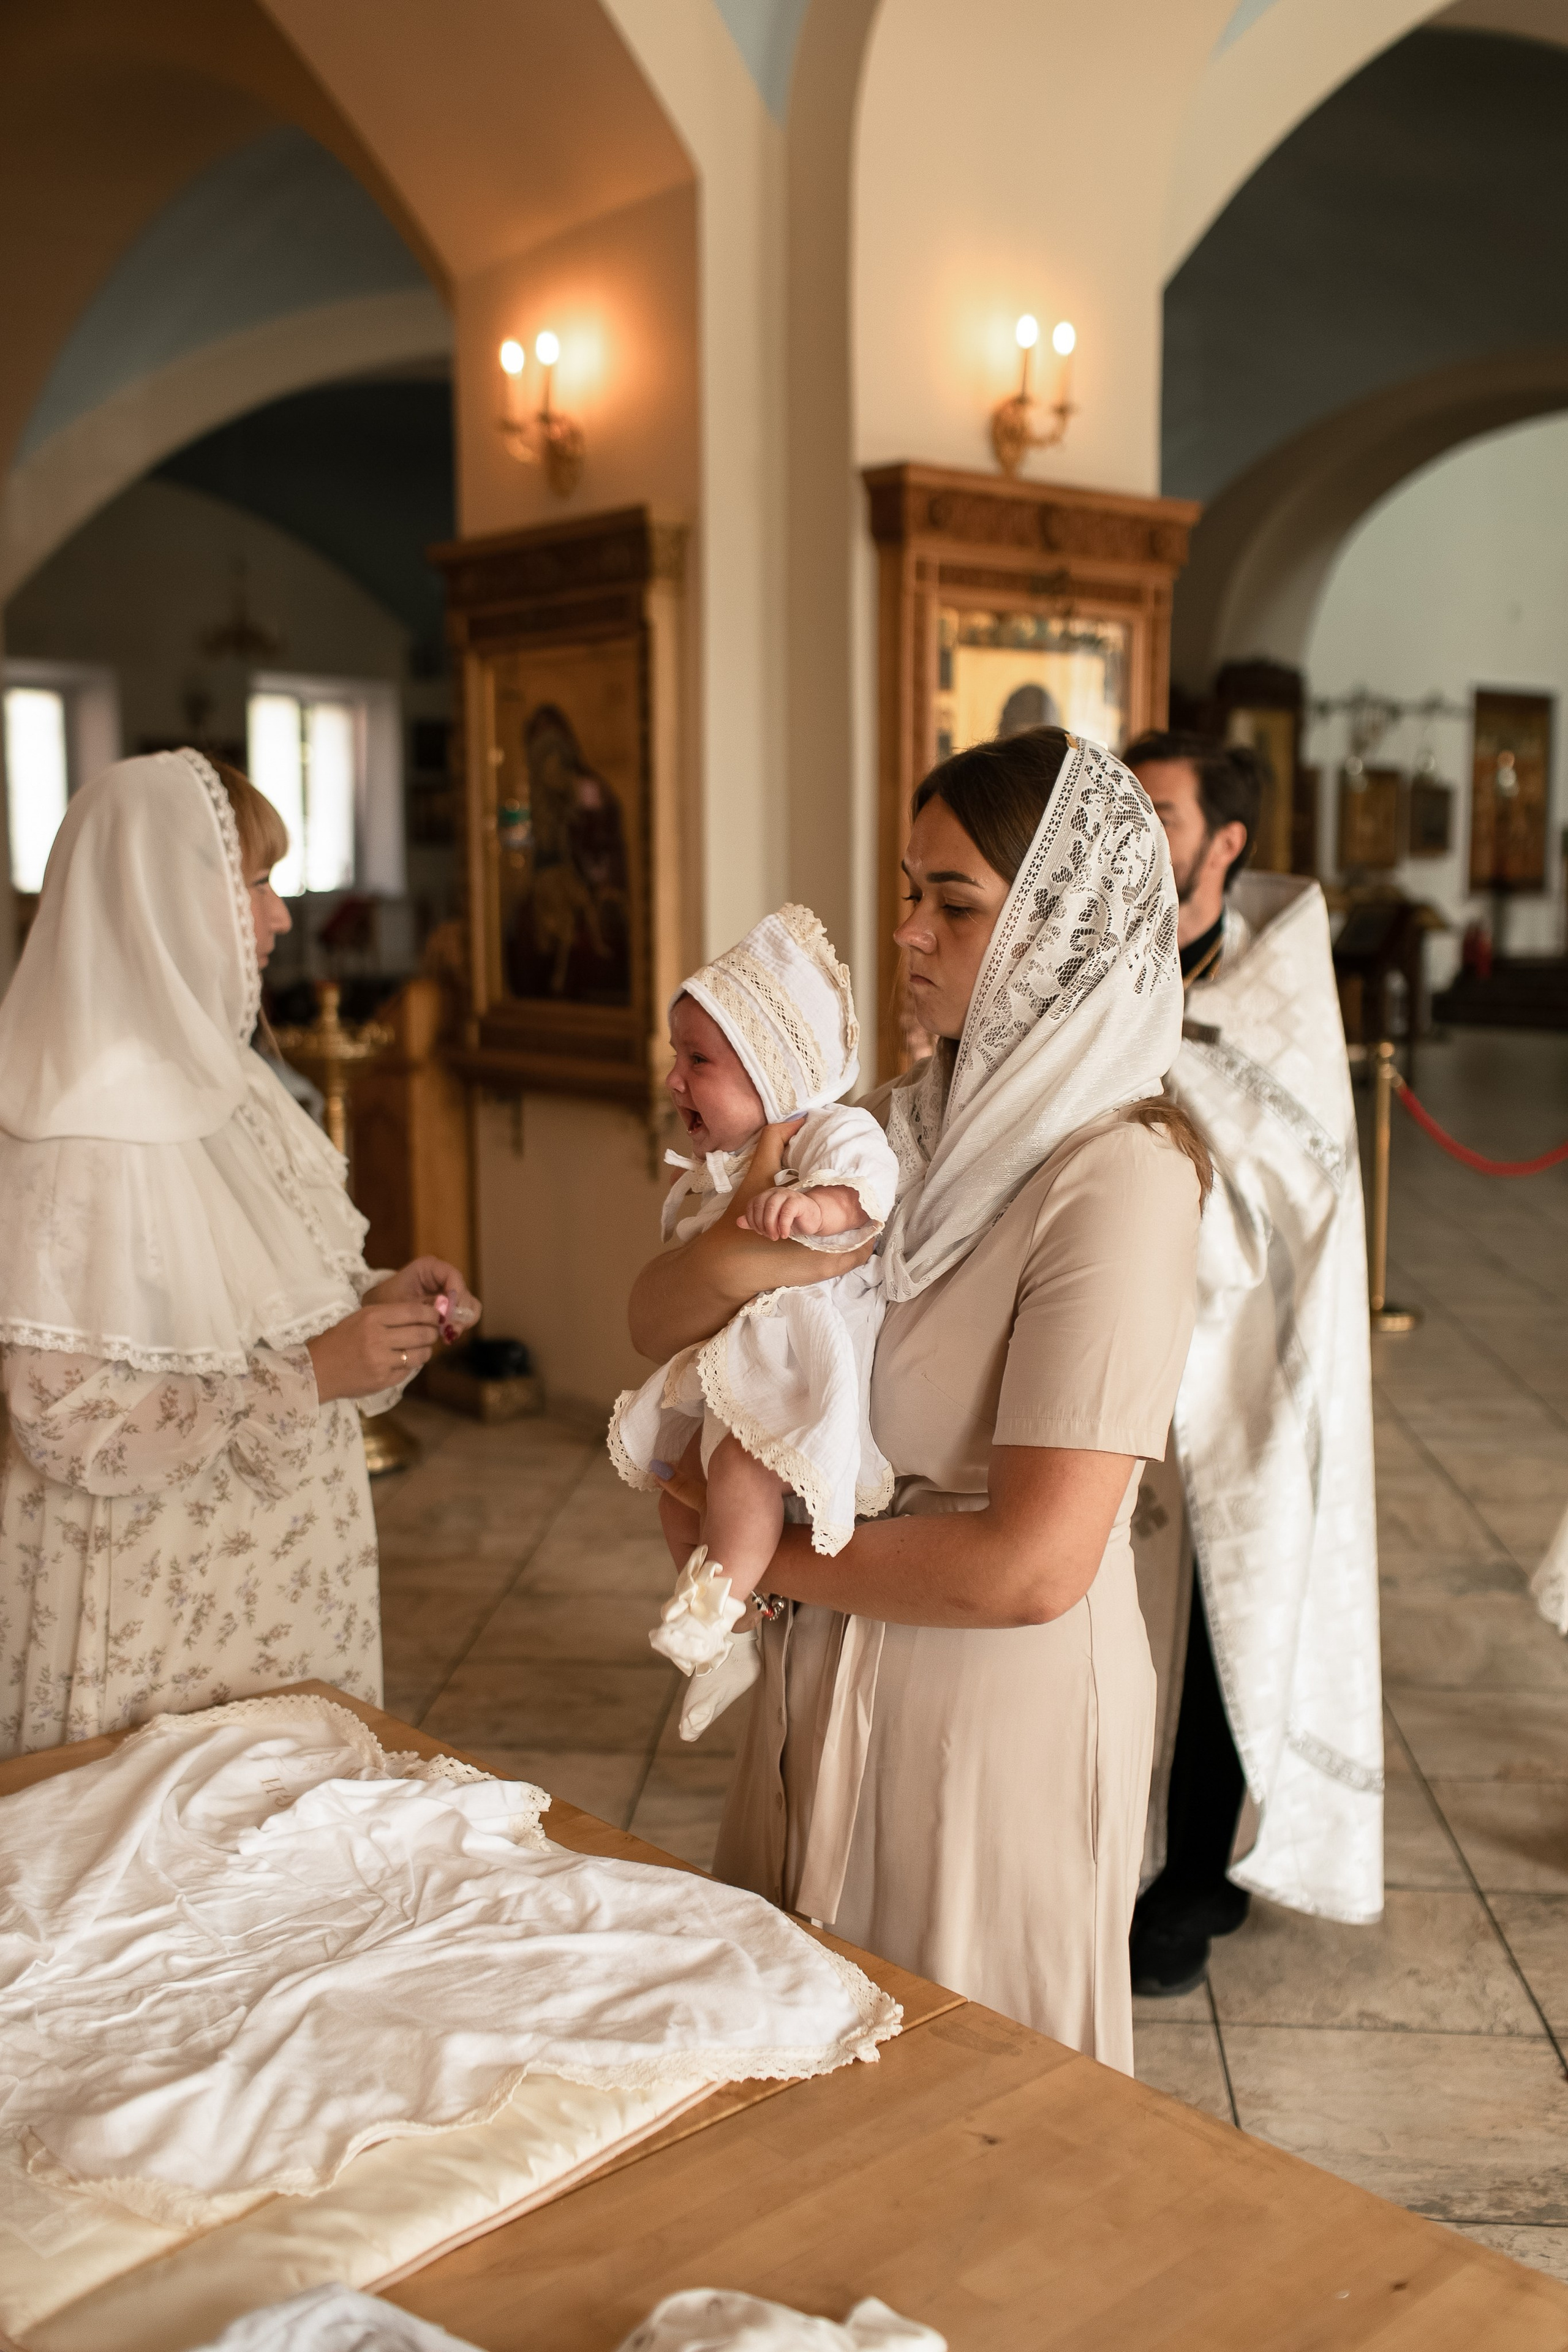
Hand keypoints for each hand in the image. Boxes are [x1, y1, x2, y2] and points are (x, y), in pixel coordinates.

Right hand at [306, 1300, 441, 1403]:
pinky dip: (411, 1365)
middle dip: (432, 1332)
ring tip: (423, 1348)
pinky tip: (406, 1361)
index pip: (414, 1312)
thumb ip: (389, 1315)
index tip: (436, 1316)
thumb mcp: (360, 1318)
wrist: (317, 1370)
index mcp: (372, 1317)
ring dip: (426, 1350)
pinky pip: (408, 1370)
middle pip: (421, 1333)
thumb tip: (423, 1314)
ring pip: (420, 1354)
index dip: (431, 1314)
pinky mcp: (383, 1380)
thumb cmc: (339, 1340)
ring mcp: (381, 1361)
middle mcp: (378, 1338)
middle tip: (433, 1332)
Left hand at [364, 1256, 480, 1344]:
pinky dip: (458, 1325)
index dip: (457, 1294)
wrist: (378, 1311)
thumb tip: (447, 1321)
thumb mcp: (402, 1306)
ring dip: (462, 1320)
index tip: (451, 1313)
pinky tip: (447, 1336)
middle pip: (464, 1291)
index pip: (452, 1275)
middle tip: (451, 1329)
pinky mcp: (450, 1306)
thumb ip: (425, 1311)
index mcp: (429, 1267)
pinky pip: (463, 1315)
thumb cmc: (385, 1302)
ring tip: (449, 1335)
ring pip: (469, 1304)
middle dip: (461, 1312)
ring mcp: (448, 1292)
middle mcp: (442, 1277)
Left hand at [738, 1183, 865, 1239]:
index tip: (760, 1232)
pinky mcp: (798, 1201)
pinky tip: (784, 1234)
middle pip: (760, 1206)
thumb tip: (738, 1222)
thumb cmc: (790, 1220)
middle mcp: (775, 1192)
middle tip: (768, 1236)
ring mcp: (787, 1195)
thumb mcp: (770, 1222)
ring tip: (775, 1236)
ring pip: (771, 1207)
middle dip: (761, 1224)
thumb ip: (754, 1221)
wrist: (813, 1219)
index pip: (752, 1205)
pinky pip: (786, 1212)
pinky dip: (783, 1226)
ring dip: (770, 1225)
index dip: (753, 1221)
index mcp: (766, 1195)